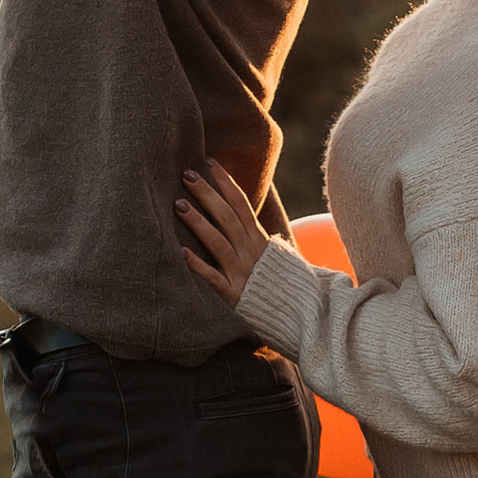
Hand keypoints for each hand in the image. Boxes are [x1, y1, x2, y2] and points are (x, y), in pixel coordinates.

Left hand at [177, 158, 266, 300]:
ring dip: (198, 222)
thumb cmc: (278, 285)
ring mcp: (242, 273)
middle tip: (187, 174)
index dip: (226, 181)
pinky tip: (179, 252)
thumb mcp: (272, 256)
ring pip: (219, 243)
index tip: (210, 161)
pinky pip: (214, 279)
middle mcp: (250, 252)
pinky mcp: (234, 296)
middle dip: (207, 194)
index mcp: (258, 240)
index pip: (241, 204)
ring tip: (178, 205)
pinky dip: (197, 265)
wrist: (298, 316)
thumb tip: (245, 217)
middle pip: (227, 217)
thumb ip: (256, 237)